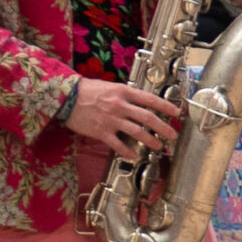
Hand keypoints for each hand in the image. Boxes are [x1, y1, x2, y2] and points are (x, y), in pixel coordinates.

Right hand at [64, 78, 184, 160]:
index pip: (150, 100)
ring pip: (137, 132)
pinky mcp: (101, 131)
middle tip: (172, 135)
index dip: (166, 107)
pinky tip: (133, 155)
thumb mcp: (108, 86)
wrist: (64, 97)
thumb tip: (139, 102)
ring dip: (150, 141)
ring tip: (158, 146)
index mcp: (122, 92)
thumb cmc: (85, 90)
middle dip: (163, 128)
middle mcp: (119, 106)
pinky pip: (118, 144)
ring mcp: (111, 120)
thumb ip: (124, 94)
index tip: (176, 113)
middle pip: (148, 118)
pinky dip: (127, 151)